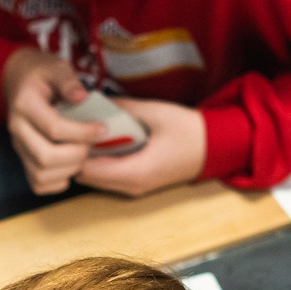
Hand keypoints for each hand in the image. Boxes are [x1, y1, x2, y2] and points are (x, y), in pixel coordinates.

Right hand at [3, 49, 98, 195]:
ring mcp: (18, 147)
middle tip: (92, 144)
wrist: (19, 81)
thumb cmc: (43, 75)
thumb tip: (82, 98)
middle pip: (46, 157)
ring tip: (82, 153)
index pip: (53, 128)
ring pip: (41, 175)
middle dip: (77, 154)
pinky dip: (59, 181)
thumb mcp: (57, 67)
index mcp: (25, 104)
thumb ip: (69, 81)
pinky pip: (38, 184)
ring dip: (69, 169)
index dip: (82, 132)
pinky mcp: (24, 159)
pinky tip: (71, 165)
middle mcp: (17, 129)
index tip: (102, 128)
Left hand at [74, 98, 205, 196]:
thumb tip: (97, 101)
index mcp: (135, 172)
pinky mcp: (138, 183)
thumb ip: (124, 108)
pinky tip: (104, 141)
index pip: (87, 170)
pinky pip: (109, 176)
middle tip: (76, 128)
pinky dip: (101, 161)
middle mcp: (131, 186)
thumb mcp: (156, 113)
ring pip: (97, 179)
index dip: (76, 150)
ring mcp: (135, 188)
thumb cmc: (190, 132)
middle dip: (79, 155)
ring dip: (89, 159)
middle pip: (87, 177)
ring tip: (88, 132)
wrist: (216, 148)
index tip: (74, 128)